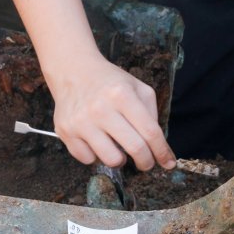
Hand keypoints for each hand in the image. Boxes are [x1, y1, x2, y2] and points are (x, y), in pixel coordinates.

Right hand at [47, 53, 175, 170]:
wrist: (73, 71)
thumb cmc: (109, 83)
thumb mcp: (137, 88)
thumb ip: (151, 113)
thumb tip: (158, 146)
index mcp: (122, 95)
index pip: (150, 132)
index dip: (162, 151)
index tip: (168, 163)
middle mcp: (101, 108)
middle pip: (135, 148)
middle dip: (146, 162)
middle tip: (147, 163)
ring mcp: (81, 121)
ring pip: (111, 159)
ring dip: (120, 160)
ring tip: (118, 149)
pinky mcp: (65, 131)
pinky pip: (88, 160)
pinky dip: (96, 156)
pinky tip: (97, 143)